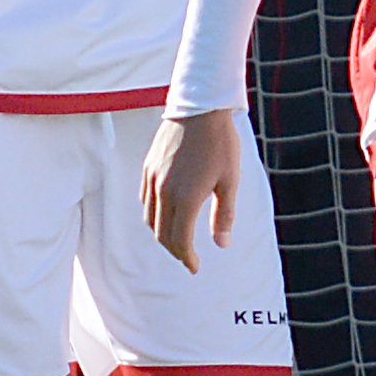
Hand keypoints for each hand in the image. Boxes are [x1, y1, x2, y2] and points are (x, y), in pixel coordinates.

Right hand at [142, 107, 243, 265]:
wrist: (200, 108)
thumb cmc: (221, 144)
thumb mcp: (230, 181)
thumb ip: (224, 215)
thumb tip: (222, 245)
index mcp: (186, 198)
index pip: (180, 241)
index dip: (186, 258)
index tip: (194, 267)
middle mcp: (164, 191)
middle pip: (162, 234)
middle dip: (174, 250)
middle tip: (187, 257)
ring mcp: (153, 179)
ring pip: (150, 218)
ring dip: (162, 234)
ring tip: (177, 239)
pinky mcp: (149, 167)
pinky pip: (145, 200)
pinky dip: (154, 214)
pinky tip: (166, 213)